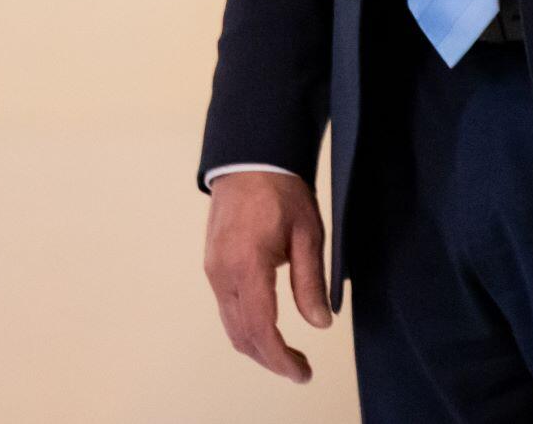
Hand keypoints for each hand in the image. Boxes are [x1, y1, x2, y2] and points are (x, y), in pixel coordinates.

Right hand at [203, 170, 331, 382]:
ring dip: (257, 346)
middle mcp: (222, 273)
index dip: (281, 359)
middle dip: (270, 359)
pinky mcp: (213, 265)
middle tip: (301, 369)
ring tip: (288, 354)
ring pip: (231, 325)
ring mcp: (213, 270)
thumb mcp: (308, 233)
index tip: (302, 373)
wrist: (249, 159)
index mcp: (247, 264)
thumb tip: (319, 323)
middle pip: (242, 335)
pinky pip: (227, 308)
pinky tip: (269, 328)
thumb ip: (310, 281)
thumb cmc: (281, 190)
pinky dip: (246, 328)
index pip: (261, 328)